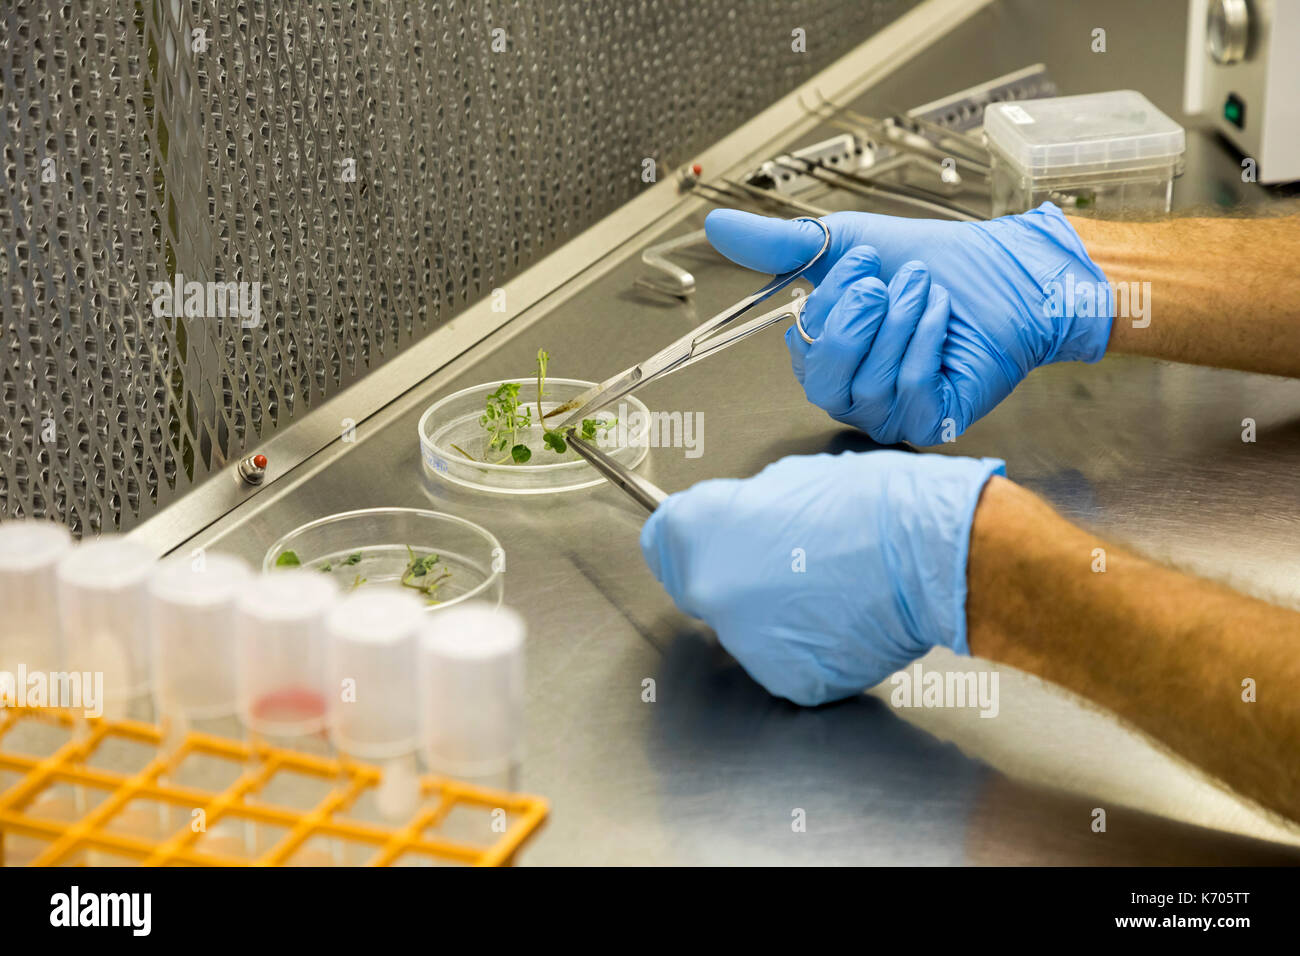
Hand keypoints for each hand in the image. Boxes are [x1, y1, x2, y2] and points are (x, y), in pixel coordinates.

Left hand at [639, 450, 1004, 705]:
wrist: (930, 550)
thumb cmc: (871, 504)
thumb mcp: (788, 479)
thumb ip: (742, 508)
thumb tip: (737, 524)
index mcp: (704, 532)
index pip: (662, 541)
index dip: (689, 536)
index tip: (706, 536)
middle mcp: (712, 593)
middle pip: (703, 588)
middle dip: (733, 576)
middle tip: (786, 561)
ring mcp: (750, 645)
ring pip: (746, 630)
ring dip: (771, 616)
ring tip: (827, 589)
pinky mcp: (790, 680)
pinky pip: (786, 662)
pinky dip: (808, 647)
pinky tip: (842, 620)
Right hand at [705, 203, 1113, 444]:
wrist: (1005, 270)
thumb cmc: (933, 262)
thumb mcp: (844, 243)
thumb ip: (778, 244)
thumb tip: (715, 226)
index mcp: (827, 358)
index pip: (801, 350)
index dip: (831, 305)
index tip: (864, 264)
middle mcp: (854, 393)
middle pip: (824, 380)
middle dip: (859, 320)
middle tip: (890, 282)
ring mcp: (892, 413)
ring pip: (868, 384)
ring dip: (901, 322)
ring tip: (924, 289)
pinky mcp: (932, 422)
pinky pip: (909, 391)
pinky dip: (926, 341)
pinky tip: (943, 315)